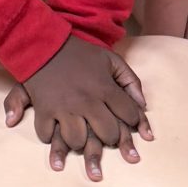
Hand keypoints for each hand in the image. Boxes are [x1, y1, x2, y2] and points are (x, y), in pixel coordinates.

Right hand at [5, 35, 151, 179]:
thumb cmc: (81, 53)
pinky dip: (50, 138)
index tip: (129, 124)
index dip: (134, 122)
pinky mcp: (43, 110)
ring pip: (77, 141)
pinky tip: (54, 136)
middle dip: (112, 139)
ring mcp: (64, 108)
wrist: (45, 43)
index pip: (129, 115)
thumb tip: (143, 105)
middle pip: (107, 133)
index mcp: (105, 88)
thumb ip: (131, 81)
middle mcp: (87, 101)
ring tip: (81, 141)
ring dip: (80, 144)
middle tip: (107, 137)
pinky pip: (47, 135)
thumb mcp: (112, 60)